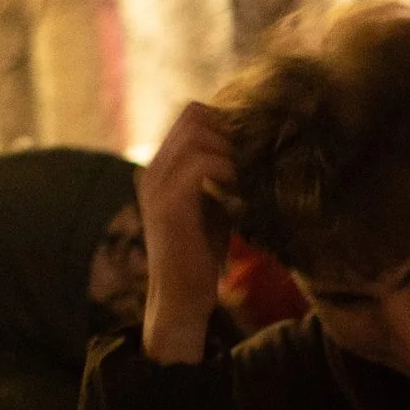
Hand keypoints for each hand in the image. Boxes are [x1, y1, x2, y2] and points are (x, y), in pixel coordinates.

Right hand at [141, 101, 235, 364]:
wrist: (181, 294)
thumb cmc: (201, 251)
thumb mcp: (212, 202)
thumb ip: (218, 175)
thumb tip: (253, 150)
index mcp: (162, 165)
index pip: (192, 115)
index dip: (227, 122)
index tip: (255, 146)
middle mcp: (153, 168)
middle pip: (193, 115)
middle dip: (232, 130)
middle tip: (257, 157)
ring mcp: (157, 183)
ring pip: (197, 133)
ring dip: (233, 149)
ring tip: (252, 174)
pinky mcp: (169, 203)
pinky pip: (202, 164)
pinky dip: (230, 169)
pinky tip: (245, 190)